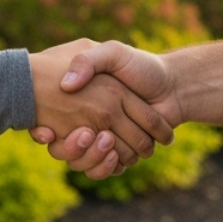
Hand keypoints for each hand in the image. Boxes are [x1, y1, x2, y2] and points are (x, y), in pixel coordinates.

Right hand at [28, 40, 174, 177]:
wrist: (174, 86)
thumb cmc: (142, 66)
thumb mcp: (112, 52)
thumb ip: (88, 61)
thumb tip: (67, 86)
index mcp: (84, 101)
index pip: (53, 124)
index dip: (47, 130)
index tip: (47, 130)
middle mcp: (91, 121)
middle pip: (69, 148)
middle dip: (73, 148)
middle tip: (85, 133)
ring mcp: (105, 139)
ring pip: (85, 161)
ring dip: (92, 158)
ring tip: (105, 140)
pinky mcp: (119, 153)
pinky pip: (104, 169)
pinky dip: (107, 167)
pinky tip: (115, 156)